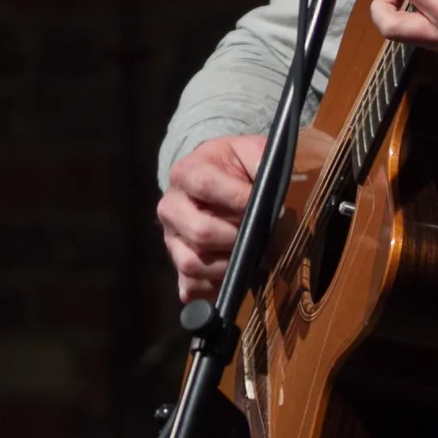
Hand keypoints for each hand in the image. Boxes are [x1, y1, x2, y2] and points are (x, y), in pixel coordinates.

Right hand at [157, 129, 332, 303]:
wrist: (214, 179)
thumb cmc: (235, 166)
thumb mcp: (249, 150)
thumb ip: (260, 158)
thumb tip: (267, 183)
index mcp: (185, 173)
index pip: (205, 186)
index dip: (238, 199)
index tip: (265, 206)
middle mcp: (170, 206)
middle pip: (200, 232)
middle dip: (237, 238)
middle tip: (259, 235)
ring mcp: (171, 239)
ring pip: (192, 263)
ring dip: (228, 265)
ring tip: (248, 255)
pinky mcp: (177, 264)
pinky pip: (191, 286)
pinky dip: (215, 287)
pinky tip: (234, 275)